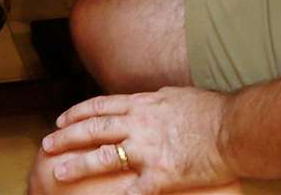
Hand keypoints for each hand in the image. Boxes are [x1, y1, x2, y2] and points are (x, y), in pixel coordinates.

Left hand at [33, 89, 233, 194]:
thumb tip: (146, 100)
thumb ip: (155, 101)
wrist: (234, 129)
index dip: (77, 113)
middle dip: (66, 137)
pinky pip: (133, 190)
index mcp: (142, 105)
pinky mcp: (161, 175)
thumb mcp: (175, 96)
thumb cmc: (211, 111)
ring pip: (103, 157)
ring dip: (77, 165)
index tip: (60, 119)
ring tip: (57, 172)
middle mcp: (138, 125)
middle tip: (46, 144)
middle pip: (93, 129)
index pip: (100, 106)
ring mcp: (148, 150)